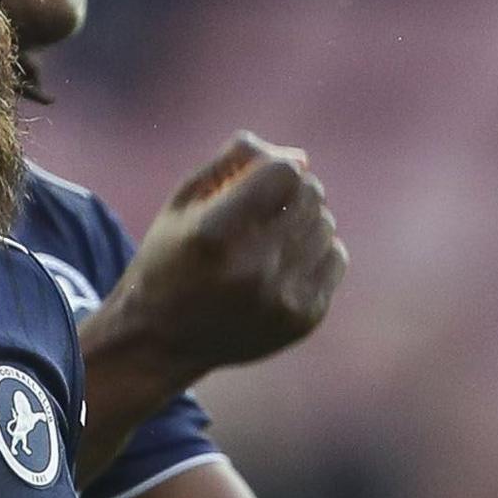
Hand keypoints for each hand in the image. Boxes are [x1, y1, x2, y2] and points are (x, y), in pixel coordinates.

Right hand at [104, 132, 347, 379]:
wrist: (162, 339)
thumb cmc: (172, 257)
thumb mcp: (185, 201)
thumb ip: (236, 163)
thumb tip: (302, 158)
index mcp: (214, 234)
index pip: (285, 172)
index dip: (276, 167)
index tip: (259, 181)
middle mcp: (250, 269)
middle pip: (310, 196)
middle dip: (292, 192)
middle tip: (264, 210)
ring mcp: (280, 299)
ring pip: (326, 225)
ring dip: (303, 222)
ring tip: (270, 239)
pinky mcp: (301, 320)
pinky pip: (336, 258)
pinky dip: (316, 252)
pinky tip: (284, 263)